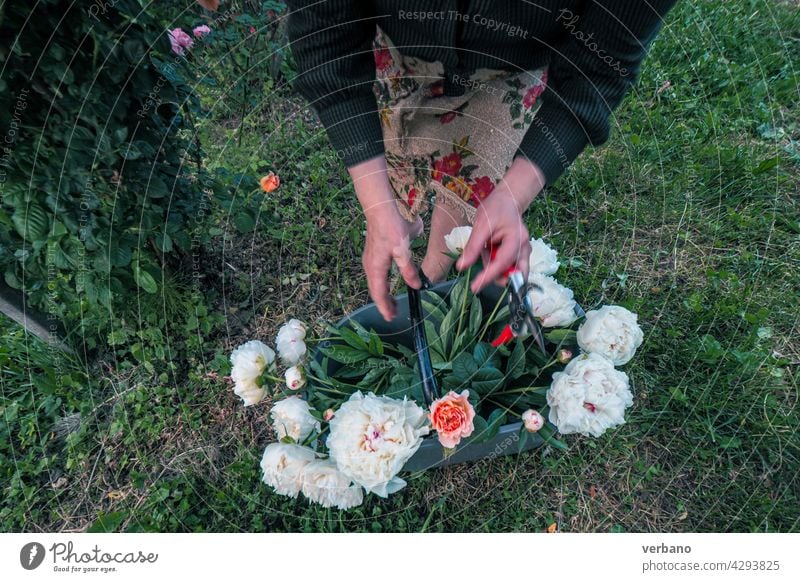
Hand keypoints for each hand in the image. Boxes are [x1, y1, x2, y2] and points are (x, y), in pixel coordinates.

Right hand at [350, 156, 422, 320]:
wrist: (380, 209)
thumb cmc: (391, 228)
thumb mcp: (403, 251)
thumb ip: (408, 270)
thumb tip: (415, 286)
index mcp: (376, 269)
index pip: (379, 294)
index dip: (385, 307)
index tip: (390, 318)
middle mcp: (370, 266)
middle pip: (376, 291)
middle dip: (384, 303)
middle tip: (394, 314)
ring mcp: (370, 260)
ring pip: (375, 283)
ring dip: (384, 294)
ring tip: (392, 302)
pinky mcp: (373, 254)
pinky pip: (376, 275)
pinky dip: (383, 284)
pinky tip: (389, 282)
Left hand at [456, 157, 545, 292]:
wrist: (506, 201)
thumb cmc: (495, 210)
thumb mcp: (480, 226)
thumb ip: (472, 247)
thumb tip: (461, 267)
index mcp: (517, 239)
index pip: (502, 264)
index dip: (488, 277)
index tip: (474, 287)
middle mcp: (524, 248)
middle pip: (515, 274)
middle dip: (498, 277)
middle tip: (481, 275)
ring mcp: (524, 252)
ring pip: (511, 272)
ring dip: (495, 268)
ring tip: (487, 248)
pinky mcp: (519, 254)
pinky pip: (508, 266)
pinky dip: (496, 263)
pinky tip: (491, 249)